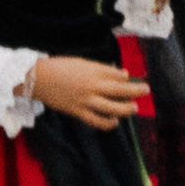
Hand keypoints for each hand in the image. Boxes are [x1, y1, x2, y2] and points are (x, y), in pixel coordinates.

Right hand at [27, 53, 149, 126]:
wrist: (38, 79)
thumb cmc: (59, 67)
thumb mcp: (81, 62)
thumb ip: (101, 69)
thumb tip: (121, 74)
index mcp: (93, 70)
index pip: (117, 75)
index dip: (126, 77)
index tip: (130, 78)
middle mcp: (92, 85)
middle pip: (120, 90)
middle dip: (135, 90)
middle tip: (146, 90)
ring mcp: (86, 100)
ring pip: (112, 107)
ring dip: (126, 108)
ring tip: (134, 108)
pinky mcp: (78, 111)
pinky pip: (97, 120)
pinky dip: (107, 123)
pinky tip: (115, 122)